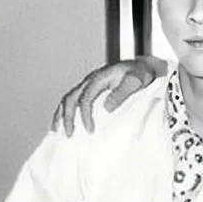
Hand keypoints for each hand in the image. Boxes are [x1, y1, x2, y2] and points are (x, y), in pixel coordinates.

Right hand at [51, 55, 167, 136]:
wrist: (143, 67)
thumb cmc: (141, 73)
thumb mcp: (136, 80)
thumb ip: (122, 92)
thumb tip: (107, 107)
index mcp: (101, 77)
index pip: (86, 97)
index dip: (85, 115)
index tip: (90, 130)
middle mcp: (91, 79)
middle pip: (71, 97)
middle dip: (68, 117)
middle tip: (70, 134)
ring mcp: (89, 83)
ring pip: (68, 98)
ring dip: (62, 115)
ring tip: (59, 130)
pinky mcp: (90, 89)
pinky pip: (73, 99)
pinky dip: (65, 111)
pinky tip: (64, 122)